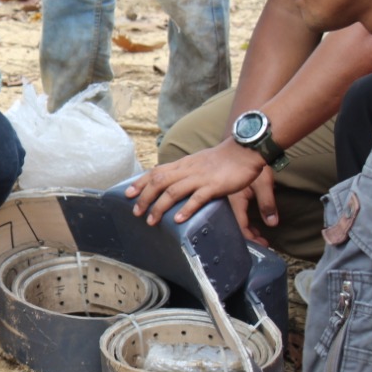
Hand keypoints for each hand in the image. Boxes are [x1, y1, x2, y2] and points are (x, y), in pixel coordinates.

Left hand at [124, 141, 266, 226]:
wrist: (244, 150)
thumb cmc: (222, 159)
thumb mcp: (197, 162)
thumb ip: (184, 171)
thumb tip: (171, 182)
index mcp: (182, 164)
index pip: (156, 172)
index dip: (140, 183)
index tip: (128, 194)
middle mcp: (187, 170)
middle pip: (159, 182)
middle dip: (144, 198)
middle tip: (135, 213)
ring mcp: (200, 177)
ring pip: (173, 191)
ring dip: (160, 207)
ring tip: (151, 221)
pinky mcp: (214, 185)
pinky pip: (197, 197)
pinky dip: (186, 208)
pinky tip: (178, 219)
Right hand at [228, 165, 277, 246]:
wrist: (244, 147)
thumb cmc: (253, 164)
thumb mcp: (264, 184)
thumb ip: (268, 205)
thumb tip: (272, 224)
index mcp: (234, 200)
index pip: (241, 225)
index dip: (252, 238)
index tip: (263, 244)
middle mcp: (226, 201)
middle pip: (235, 225)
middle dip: (249, 235)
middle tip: (262, 240)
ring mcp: (225, 197)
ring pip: (234, 218)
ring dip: (247, 227)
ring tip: (258, 232)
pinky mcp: (227, 194)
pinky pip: (233, 211)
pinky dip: (243, 218)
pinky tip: (251, 220)